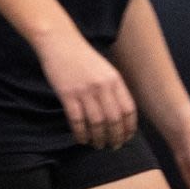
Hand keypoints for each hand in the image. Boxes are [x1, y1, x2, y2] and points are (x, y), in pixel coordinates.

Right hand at [37, 31, 136, 148]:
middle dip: (115, 136)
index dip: (129, 127)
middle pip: (114, 120)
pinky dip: (80, 133)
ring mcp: (85, 91)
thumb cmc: (83, 57)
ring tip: (98, 145)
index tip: (128, 137)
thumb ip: (113, 88)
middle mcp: (103, 87)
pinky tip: (82, 139)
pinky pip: (77, 120)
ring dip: (98, 138)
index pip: (128, 110)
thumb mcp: (105, 70)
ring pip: (96, 123)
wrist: (60, 42)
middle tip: (114, 146)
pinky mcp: (67, 94)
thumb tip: (120, 113)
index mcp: (115, 81)